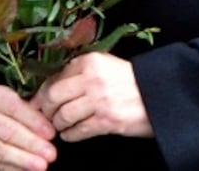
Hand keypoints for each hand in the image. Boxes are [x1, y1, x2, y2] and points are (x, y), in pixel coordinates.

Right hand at [0, 84, 56, 170]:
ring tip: (42, 165)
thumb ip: (33, 105)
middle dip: (32, 144)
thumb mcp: (19, 98)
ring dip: (24, 160)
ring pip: (1, 151)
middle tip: (51, 154)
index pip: (15, 108)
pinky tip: (28, 170)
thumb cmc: (9, 108)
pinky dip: (14, 168)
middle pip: (8, 132)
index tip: (52, 134)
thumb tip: (50, 119)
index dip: (35, 122)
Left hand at [31, 52, 153, 142]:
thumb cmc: (131, 82)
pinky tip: (72, 134)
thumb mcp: (106, 67)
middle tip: (48, 117)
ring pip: (63, 116)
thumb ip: (80, 72)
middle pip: (53, 97)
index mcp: (91, 61)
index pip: (54, 78)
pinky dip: (70, 135)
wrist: (160, 95)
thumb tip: (49, 88)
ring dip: (59, 124)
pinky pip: (77, 131)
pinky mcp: (106, 121)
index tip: (38, 103)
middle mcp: (92, 78)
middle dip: (46, 110)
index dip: (42, 94)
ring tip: (62, 126)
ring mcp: (99, 100)